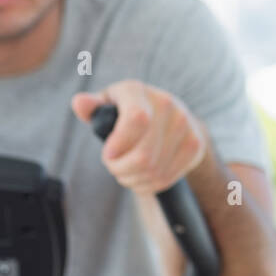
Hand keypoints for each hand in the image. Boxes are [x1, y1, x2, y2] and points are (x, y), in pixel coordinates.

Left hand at [71, 80, 206, 194]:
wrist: (170, 116)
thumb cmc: (127, 112)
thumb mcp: (107, 106)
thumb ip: (92, 108)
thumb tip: (80, 102)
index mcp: (138, 91)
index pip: (136, 119)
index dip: (120, 144)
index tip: (108, 155)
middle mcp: (166, 103)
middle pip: (144, 156)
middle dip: (121, 170)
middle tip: (114, 166)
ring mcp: (185, 124)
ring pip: (154, 172)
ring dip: (133, 179)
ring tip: (127, 171)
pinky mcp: (195, 144)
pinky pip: (167, 178)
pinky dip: (149, 184)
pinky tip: (142, 175)